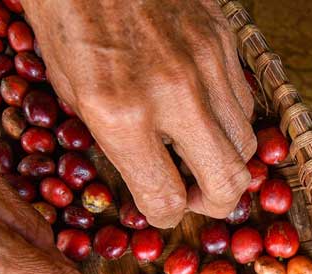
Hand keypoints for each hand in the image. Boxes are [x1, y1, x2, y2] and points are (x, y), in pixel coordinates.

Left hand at [23, 0, 254, 227]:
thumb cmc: (65, 12)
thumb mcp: (70, 85)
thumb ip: (113, 136)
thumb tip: (143, 170)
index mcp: (121, 113)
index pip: (166, 200)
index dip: (164, 216)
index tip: (159, 209)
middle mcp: (174, 95)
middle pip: (228, 182)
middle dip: (214, 202)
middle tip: (196, 196)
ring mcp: (207, 65)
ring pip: (247, 144)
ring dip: (226, 159)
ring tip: (201, 155)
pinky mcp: (225, 40)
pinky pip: (244, 100)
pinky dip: (230, 118)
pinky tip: (204, 111)